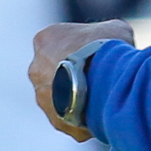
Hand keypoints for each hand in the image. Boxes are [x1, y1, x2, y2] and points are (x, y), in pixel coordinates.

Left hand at [27, 19, 134, 142]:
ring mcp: (43, 97)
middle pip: (57, 73)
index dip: (82, 50)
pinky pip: (72, 121)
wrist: (106, 78)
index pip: (60, 45)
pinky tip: (105, 115)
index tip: (99, 57)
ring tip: (104, 100)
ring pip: (62, 99)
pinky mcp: (56, 119)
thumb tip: (114, 39)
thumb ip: (105, 32)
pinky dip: (86, 120)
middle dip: (76, 77)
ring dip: (80, 100)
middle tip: (100, 80)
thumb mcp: (113, 28)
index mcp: (45, 40)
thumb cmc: (109, 49)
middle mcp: (36, 68)